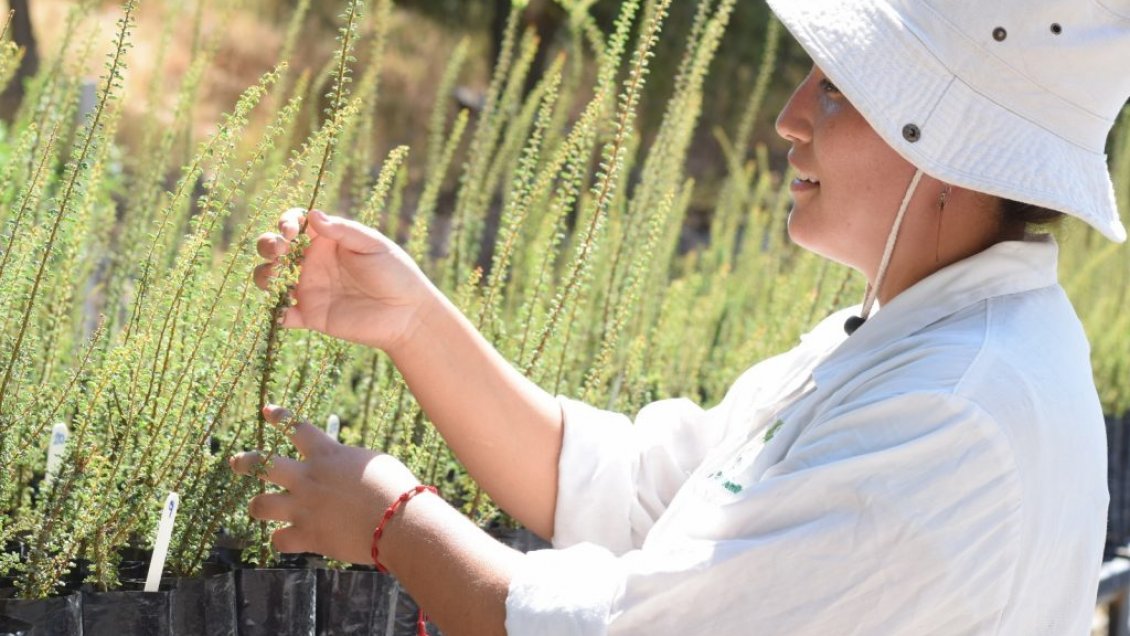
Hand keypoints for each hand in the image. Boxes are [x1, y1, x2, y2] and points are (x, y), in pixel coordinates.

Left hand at [230, 405, 422, 564]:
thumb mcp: (373, 462)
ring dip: (259, 505)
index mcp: (326, 454)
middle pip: (262, 464)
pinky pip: (279, 540)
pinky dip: (283, 540)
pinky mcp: (307, 536)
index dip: (279, 416)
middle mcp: (308, 478)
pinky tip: (288, 539)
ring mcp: (303, 508)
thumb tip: (339, 464)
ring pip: (259, 505)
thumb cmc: (396, 488)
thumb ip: (348, 462)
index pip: (295, 427)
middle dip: (245, 462)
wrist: (400, 523)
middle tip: (237, 462)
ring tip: (260, 506)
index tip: (268, 411)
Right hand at [254, 208, 435, 351]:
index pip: (295, 223)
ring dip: (264, 275)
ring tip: (278, 277)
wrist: (407, 314)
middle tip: (279, 252)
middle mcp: (312, 262)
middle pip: (274, 248)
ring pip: (269, 279)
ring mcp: (308, 288)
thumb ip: (344, 231)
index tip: (290, 231)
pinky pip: (283, 315)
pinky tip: (286, 311)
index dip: (285, 222)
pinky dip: (276, 313)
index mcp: (326, 240)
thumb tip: (313, 215)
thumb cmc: (395, 273)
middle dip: (267, 245)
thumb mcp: (373, 245)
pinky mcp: (311, 315)